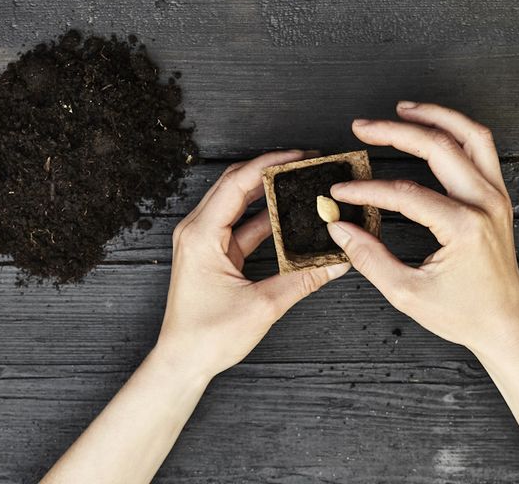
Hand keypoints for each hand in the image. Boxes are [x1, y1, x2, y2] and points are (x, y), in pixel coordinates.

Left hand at [154, 151, 350, 379]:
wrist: (182, 362)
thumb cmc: (207, 337)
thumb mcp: (263, 305)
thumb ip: (302, 279)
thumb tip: (335, 261)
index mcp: (201, 235)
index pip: (237, 183)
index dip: (270, 164)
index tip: (299, 156)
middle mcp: (196, 231)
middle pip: (235, 184)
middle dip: (270, 170)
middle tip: (304, 164)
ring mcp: (202, 242)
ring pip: (237, 203)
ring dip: (267, 192)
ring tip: (299, 185)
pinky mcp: (211, 254)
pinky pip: (239, 225)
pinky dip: (263, 218)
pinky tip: (288, 217)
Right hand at [327, 102, 518, 355]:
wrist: (504, 324)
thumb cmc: (463, 313)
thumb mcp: (407, 293)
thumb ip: (369, 258)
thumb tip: (340, 229)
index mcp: (463, 227)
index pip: (405, 193)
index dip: (367, 190)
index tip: (340, 192)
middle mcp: (485, 204)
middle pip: (438, 147)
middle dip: (394, 132)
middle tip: (362, 127)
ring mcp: (496, 196)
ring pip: (470, 135)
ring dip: (435, 116)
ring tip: (402, 109)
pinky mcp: (498, 197)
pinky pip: (482, 149)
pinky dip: (456, 130)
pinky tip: (432, 126)